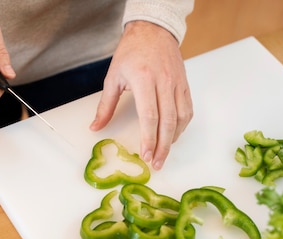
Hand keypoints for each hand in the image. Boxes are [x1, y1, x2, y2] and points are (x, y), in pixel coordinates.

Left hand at [90, 21, 192, 169]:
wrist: (153, 30)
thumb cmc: (131, 52)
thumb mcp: (113, 77)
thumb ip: (105, 105)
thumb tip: (95, 128)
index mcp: (144, 79)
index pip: (150, 116)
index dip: (149, 139)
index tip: (145, 155)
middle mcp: (164, 82)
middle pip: (167, 122)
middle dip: (162, 147)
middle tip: (156, 163)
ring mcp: (177, 84)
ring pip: (181, 118)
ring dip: (173, 139)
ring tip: (163, 153)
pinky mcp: (185, 85)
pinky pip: (187, 110)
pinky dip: (181, 126)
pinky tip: (173, 136)